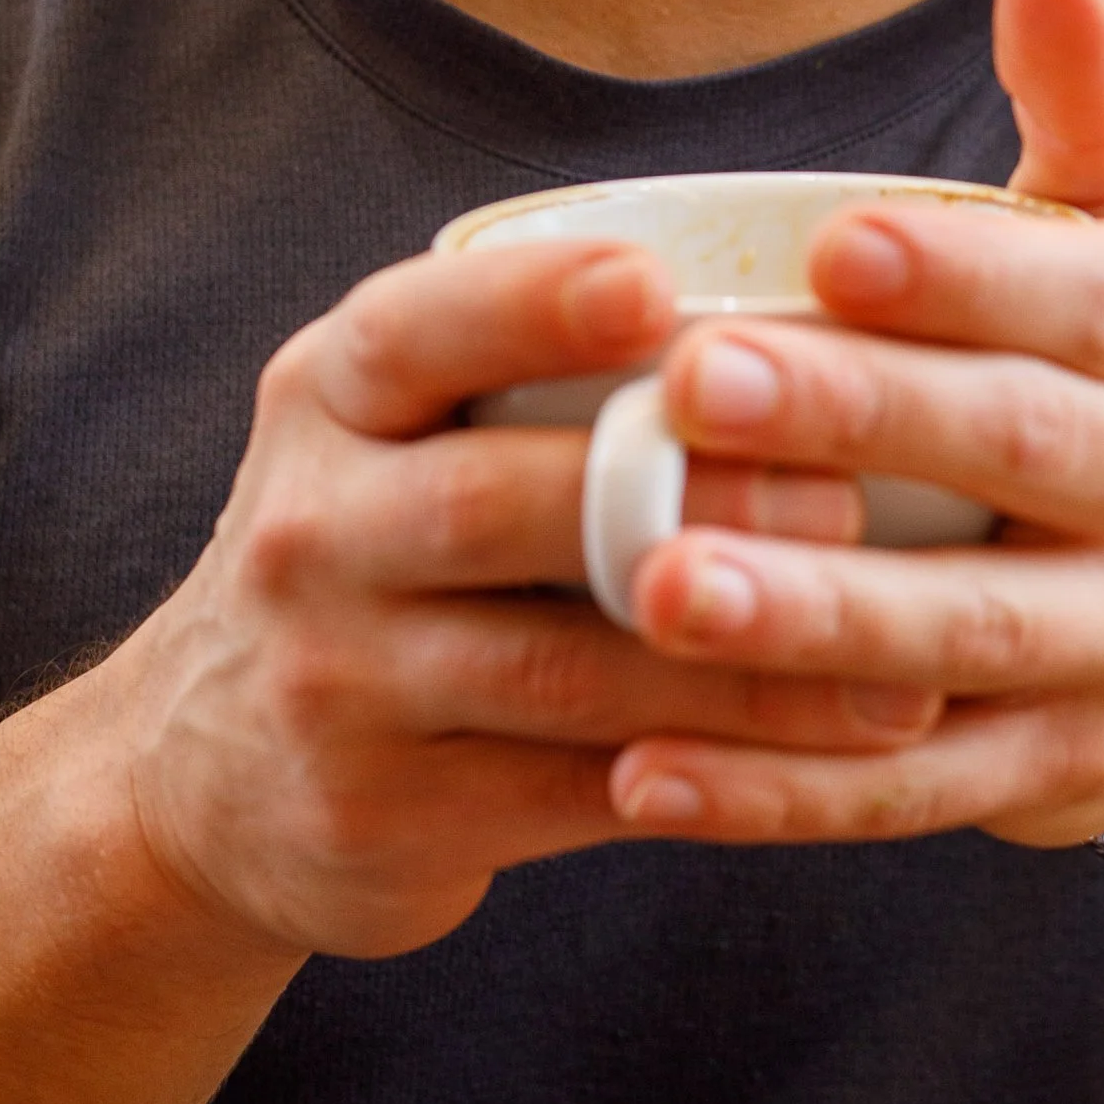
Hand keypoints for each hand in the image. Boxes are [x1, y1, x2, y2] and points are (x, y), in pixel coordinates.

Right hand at [112, 240, 939, 957]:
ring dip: (741, 672)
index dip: (533, 301)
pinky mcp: (380, 816)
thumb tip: (814, 301)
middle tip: (850, 499)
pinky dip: (712, 779)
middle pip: (498, 503)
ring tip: (900, 669)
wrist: (203, 778)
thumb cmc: (381, 550)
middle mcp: (309, 530)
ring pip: (561, 672)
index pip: (417, 330)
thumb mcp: (394, 431)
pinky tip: (828, 768)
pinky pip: (575, 794)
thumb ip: (530, 365)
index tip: (657, 287)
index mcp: (328, 398)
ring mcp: (334, 684)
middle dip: (683, 498)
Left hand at [608, 0, 1103, 847]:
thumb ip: (1089, 102)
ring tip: (653, 585)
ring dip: (803, 624)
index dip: (962, 278)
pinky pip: (912, 794)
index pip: (1086, 302)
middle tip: (691, 392)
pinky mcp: (1068, 777)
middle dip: (855, 427)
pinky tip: (640, 772)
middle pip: (1017, 459)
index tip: (827, 247)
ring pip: (961, 644)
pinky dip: (777, 793)